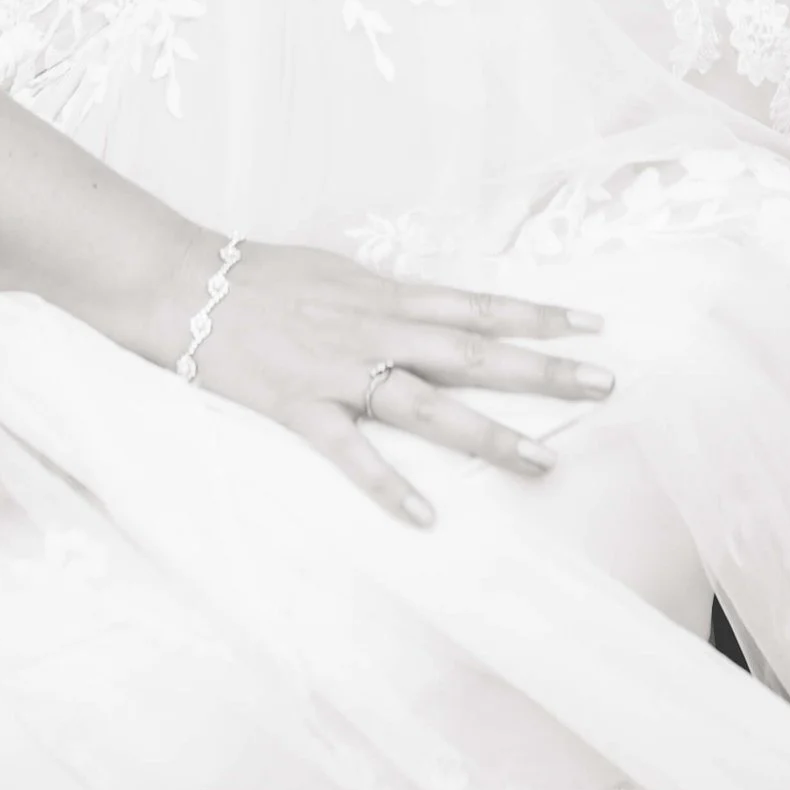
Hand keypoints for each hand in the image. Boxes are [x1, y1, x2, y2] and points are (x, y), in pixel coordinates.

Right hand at [189, 238, 611, 525]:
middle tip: (604, 384)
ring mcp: (340, 371)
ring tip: (543, 462)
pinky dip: (388, 485)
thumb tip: (429, 308)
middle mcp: (375, 330)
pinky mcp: (301, 408)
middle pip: (473, 352)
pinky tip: (425, 517)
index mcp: (385, 296)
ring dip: (488, 434)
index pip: (477, 305)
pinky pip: (351, 453)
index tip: (593, 324)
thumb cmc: (258, 275)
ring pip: (428, 404)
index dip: (537, 314)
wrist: (185, 285)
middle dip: (541, 370)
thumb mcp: (335, 271)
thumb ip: (385, 296)